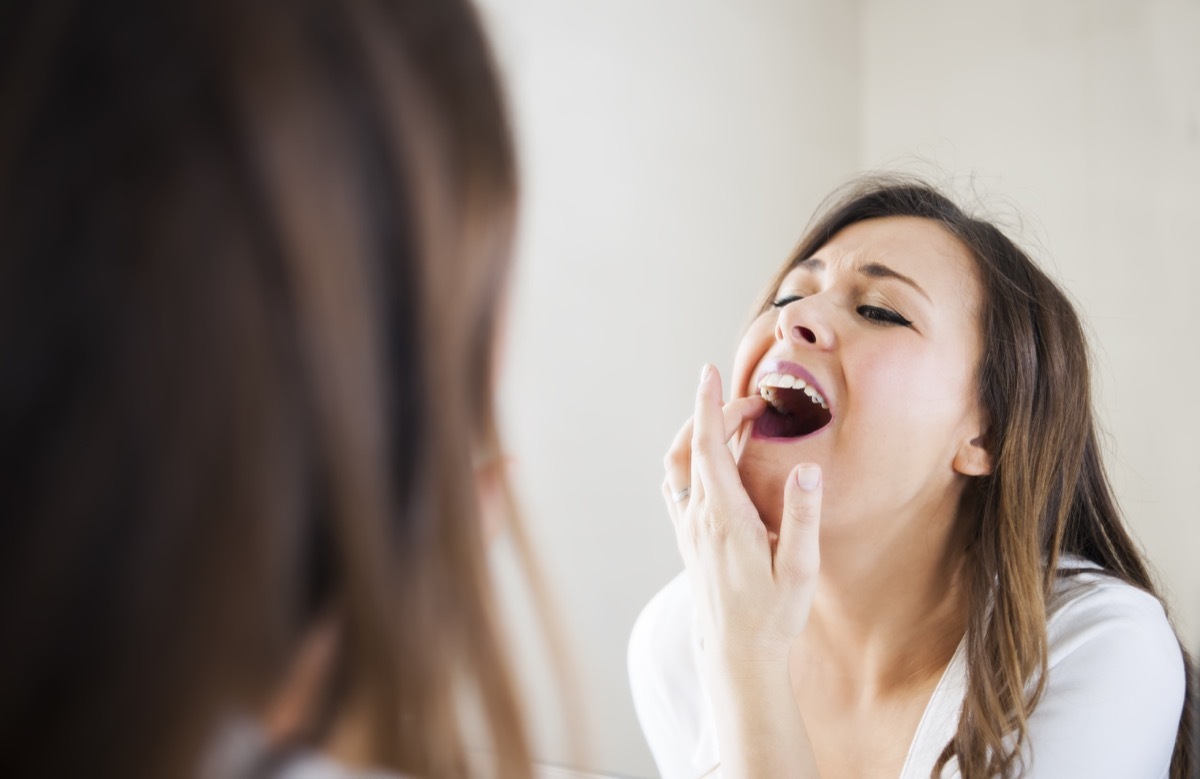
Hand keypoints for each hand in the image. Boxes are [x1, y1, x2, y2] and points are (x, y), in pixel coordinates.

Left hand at [662, 364, 823, 666]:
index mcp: (725, 518)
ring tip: (730, 421)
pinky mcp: (687, 539)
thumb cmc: (773, 614)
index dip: (708, 406)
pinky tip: (713, 460)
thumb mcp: (800, 569)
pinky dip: (690, 459)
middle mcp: (698, 519)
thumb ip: (804, 517)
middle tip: (755, 404)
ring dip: (698, 434)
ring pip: (678, 465)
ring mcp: (687, 528)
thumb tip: (809, 468)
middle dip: (716, 414)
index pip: (707, 447)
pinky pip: (678, 485)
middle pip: (693, 447)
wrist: (738, 655)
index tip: (709, 373)